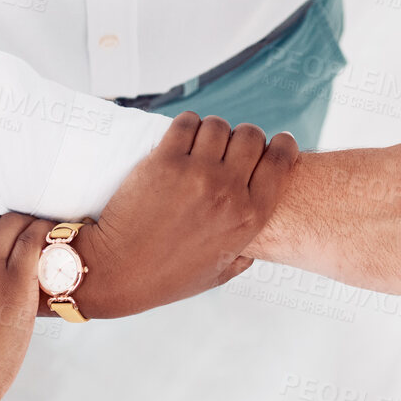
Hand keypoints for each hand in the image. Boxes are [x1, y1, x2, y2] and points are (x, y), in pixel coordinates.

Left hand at [67, 113, 297, 317]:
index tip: (274, 144)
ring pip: (219, 126)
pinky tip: (180, 140)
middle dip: (243, 138)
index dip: (281, 146)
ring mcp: (197, 174)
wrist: (119, 271)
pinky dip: (186, 127)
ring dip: (211, 132)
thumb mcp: (220, 272)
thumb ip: (244, 253)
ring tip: (200, 147)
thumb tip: (256, 243)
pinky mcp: (165, 161)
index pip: (281, 161)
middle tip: (228, 149)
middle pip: (251, 136)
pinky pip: (186, 123)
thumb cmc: (167, 277)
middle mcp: (228, 192)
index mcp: (249, 218)